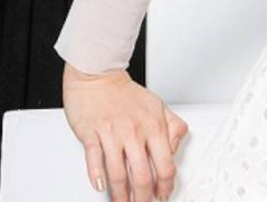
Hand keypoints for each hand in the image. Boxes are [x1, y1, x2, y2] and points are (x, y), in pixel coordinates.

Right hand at [61, 62, 188, 201]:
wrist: (98, 76)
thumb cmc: (125, 94)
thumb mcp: (159, 106)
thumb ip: (172, 127)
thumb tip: (174, 149)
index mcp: (154, 126)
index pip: (165, 164)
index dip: (166, 185)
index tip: (163, 194)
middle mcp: (135, 132)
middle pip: (143, 174)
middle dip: (143, 196)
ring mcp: (113, 134)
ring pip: (119, 173)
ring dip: (121, 194)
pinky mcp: (92, 134)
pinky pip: (95, 160)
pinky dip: (98, 176)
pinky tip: (101, 187)